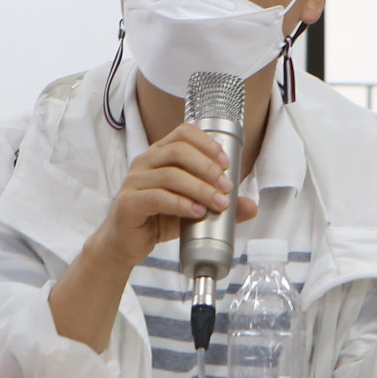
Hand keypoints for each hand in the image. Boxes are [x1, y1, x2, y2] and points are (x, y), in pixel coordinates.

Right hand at [85, 123, 257, 271]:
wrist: (126, 244)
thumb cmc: (157, 219)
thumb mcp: (192, 208)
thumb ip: (219, 204)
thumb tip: (251, 206)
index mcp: (159, 155)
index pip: (183, 133)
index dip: (207, 143)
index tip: (226, 163)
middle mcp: (145, 162)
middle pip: (178, 151)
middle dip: (207, 167)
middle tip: (226, 186)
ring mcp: (134, 182)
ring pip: (170, 175)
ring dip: (200, 188)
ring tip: (218, 203)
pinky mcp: (129, 203)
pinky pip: (157, 197)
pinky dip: (181, 204)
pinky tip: (196, 212)